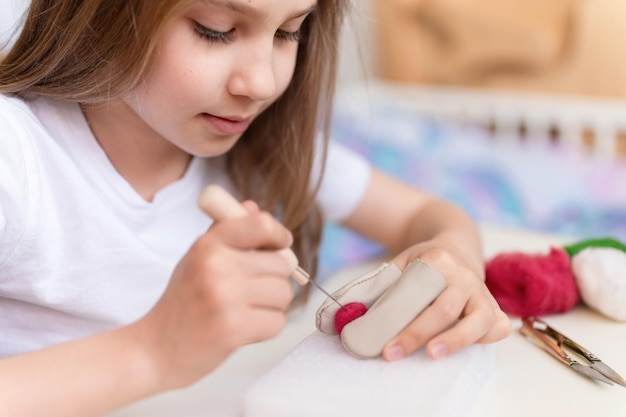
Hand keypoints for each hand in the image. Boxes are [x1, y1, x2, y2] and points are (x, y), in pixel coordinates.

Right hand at [135, 201, 294, 388]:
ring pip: (283, 293)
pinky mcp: (233, 328)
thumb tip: (253, 206)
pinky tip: (244, 329)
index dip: (279, 235)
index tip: (280, 245)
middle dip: (274, 280)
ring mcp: (225, 297)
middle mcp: (216, 266)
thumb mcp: (196, 259)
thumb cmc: (182, 303)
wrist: (155, 349)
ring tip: (246, 311)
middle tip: (252, 293)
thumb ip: (226, 233)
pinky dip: (266, 328)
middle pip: (280, 265)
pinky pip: (277, 321)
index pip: (261, 225)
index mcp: (208, 245)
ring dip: (272, 306)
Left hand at [316, 243, 509, 360]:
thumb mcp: (399, 263)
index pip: (418, 293)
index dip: (399, 318)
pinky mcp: (494, 307)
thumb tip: (334, 314)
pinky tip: (470, 347)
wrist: (457, 246)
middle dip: (416, 334)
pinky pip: (496, 326)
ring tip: (432, 355)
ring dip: (455, 341)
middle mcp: (464, 276)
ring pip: (477, 320)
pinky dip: (486, 338)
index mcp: (438, 261)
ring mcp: (482, 292)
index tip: (381, 340)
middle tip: (391, 353)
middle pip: (443, 310)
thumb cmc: (424, 263)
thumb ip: (373, 285)